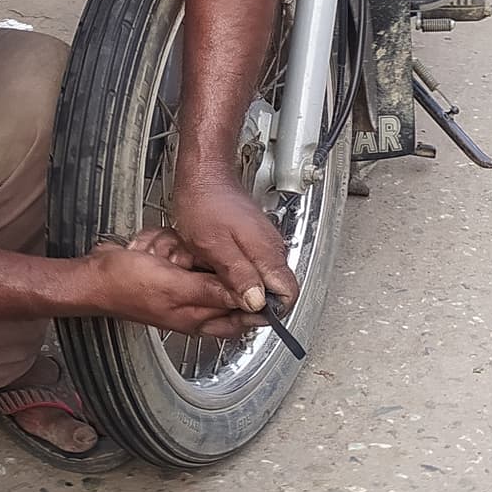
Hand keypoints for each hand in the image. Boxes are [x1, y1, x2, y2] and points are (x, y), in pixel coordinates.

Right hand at [81, 230, 262, 337]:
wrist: (93, 275)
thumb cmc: (124, 287)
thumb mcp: (174, 287)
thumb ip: (213, 293)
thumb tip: (251, 300)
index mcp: (200, 318)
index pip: (243, 312)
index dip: (247, 293)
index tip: (242, 272)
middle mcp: (194, 304)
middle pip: (221, 276)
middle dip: (203, 262)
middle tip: (181, 262)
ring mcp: (180, 284)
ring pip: (200, 257)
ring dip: (179, 250)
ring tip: (159, 256)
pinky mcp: (168, 267)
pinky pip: (180, 247)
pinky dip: (166, 244)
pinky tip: (151, 250)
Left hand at [169, 177, 297, 313]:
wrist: (204, 177)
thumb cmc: (204, 205)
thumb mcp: (213, 246)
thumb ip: (238, 275)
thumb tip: (256, 303)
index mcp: (266, 252)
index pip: (288, 294)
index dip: (269, 312)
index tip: (246, 314)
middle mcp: (272, 248)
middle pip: (278, 290)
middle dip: (256, 304)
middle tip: (228, 303)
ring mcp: (266, 244)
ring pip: (267, 280)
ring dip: (248, 291)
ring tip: (223, 287)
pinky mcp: (256, 240)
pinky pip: (257, 268)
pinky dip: (243, 276)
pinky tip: (223, 273)